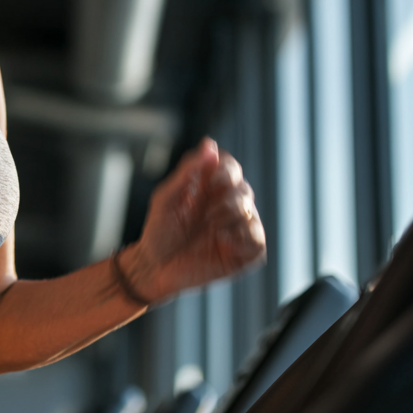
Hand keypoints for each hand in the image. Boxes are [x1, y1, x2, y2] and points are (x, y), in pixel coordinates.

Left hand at [121, 138, 265, 303]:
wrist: (154, 268)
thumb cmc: (159, 231)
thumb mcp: (167, 197)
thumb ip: (188, 171)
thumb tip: (209, 144)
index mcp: (209, 189)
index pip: (230, 167)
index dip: (225, 169)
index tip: (210, 179)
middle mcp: (226, 206)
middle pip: (243, 189)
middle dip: (226, 197)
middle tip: (207, 211)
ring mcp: (236, 229)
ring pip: (251, 212)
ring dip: (231, 217)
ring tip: (211, 227)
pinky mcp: (243, 253)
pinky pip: (257, 240)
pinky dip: (242, 237)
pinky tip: (222, 241)